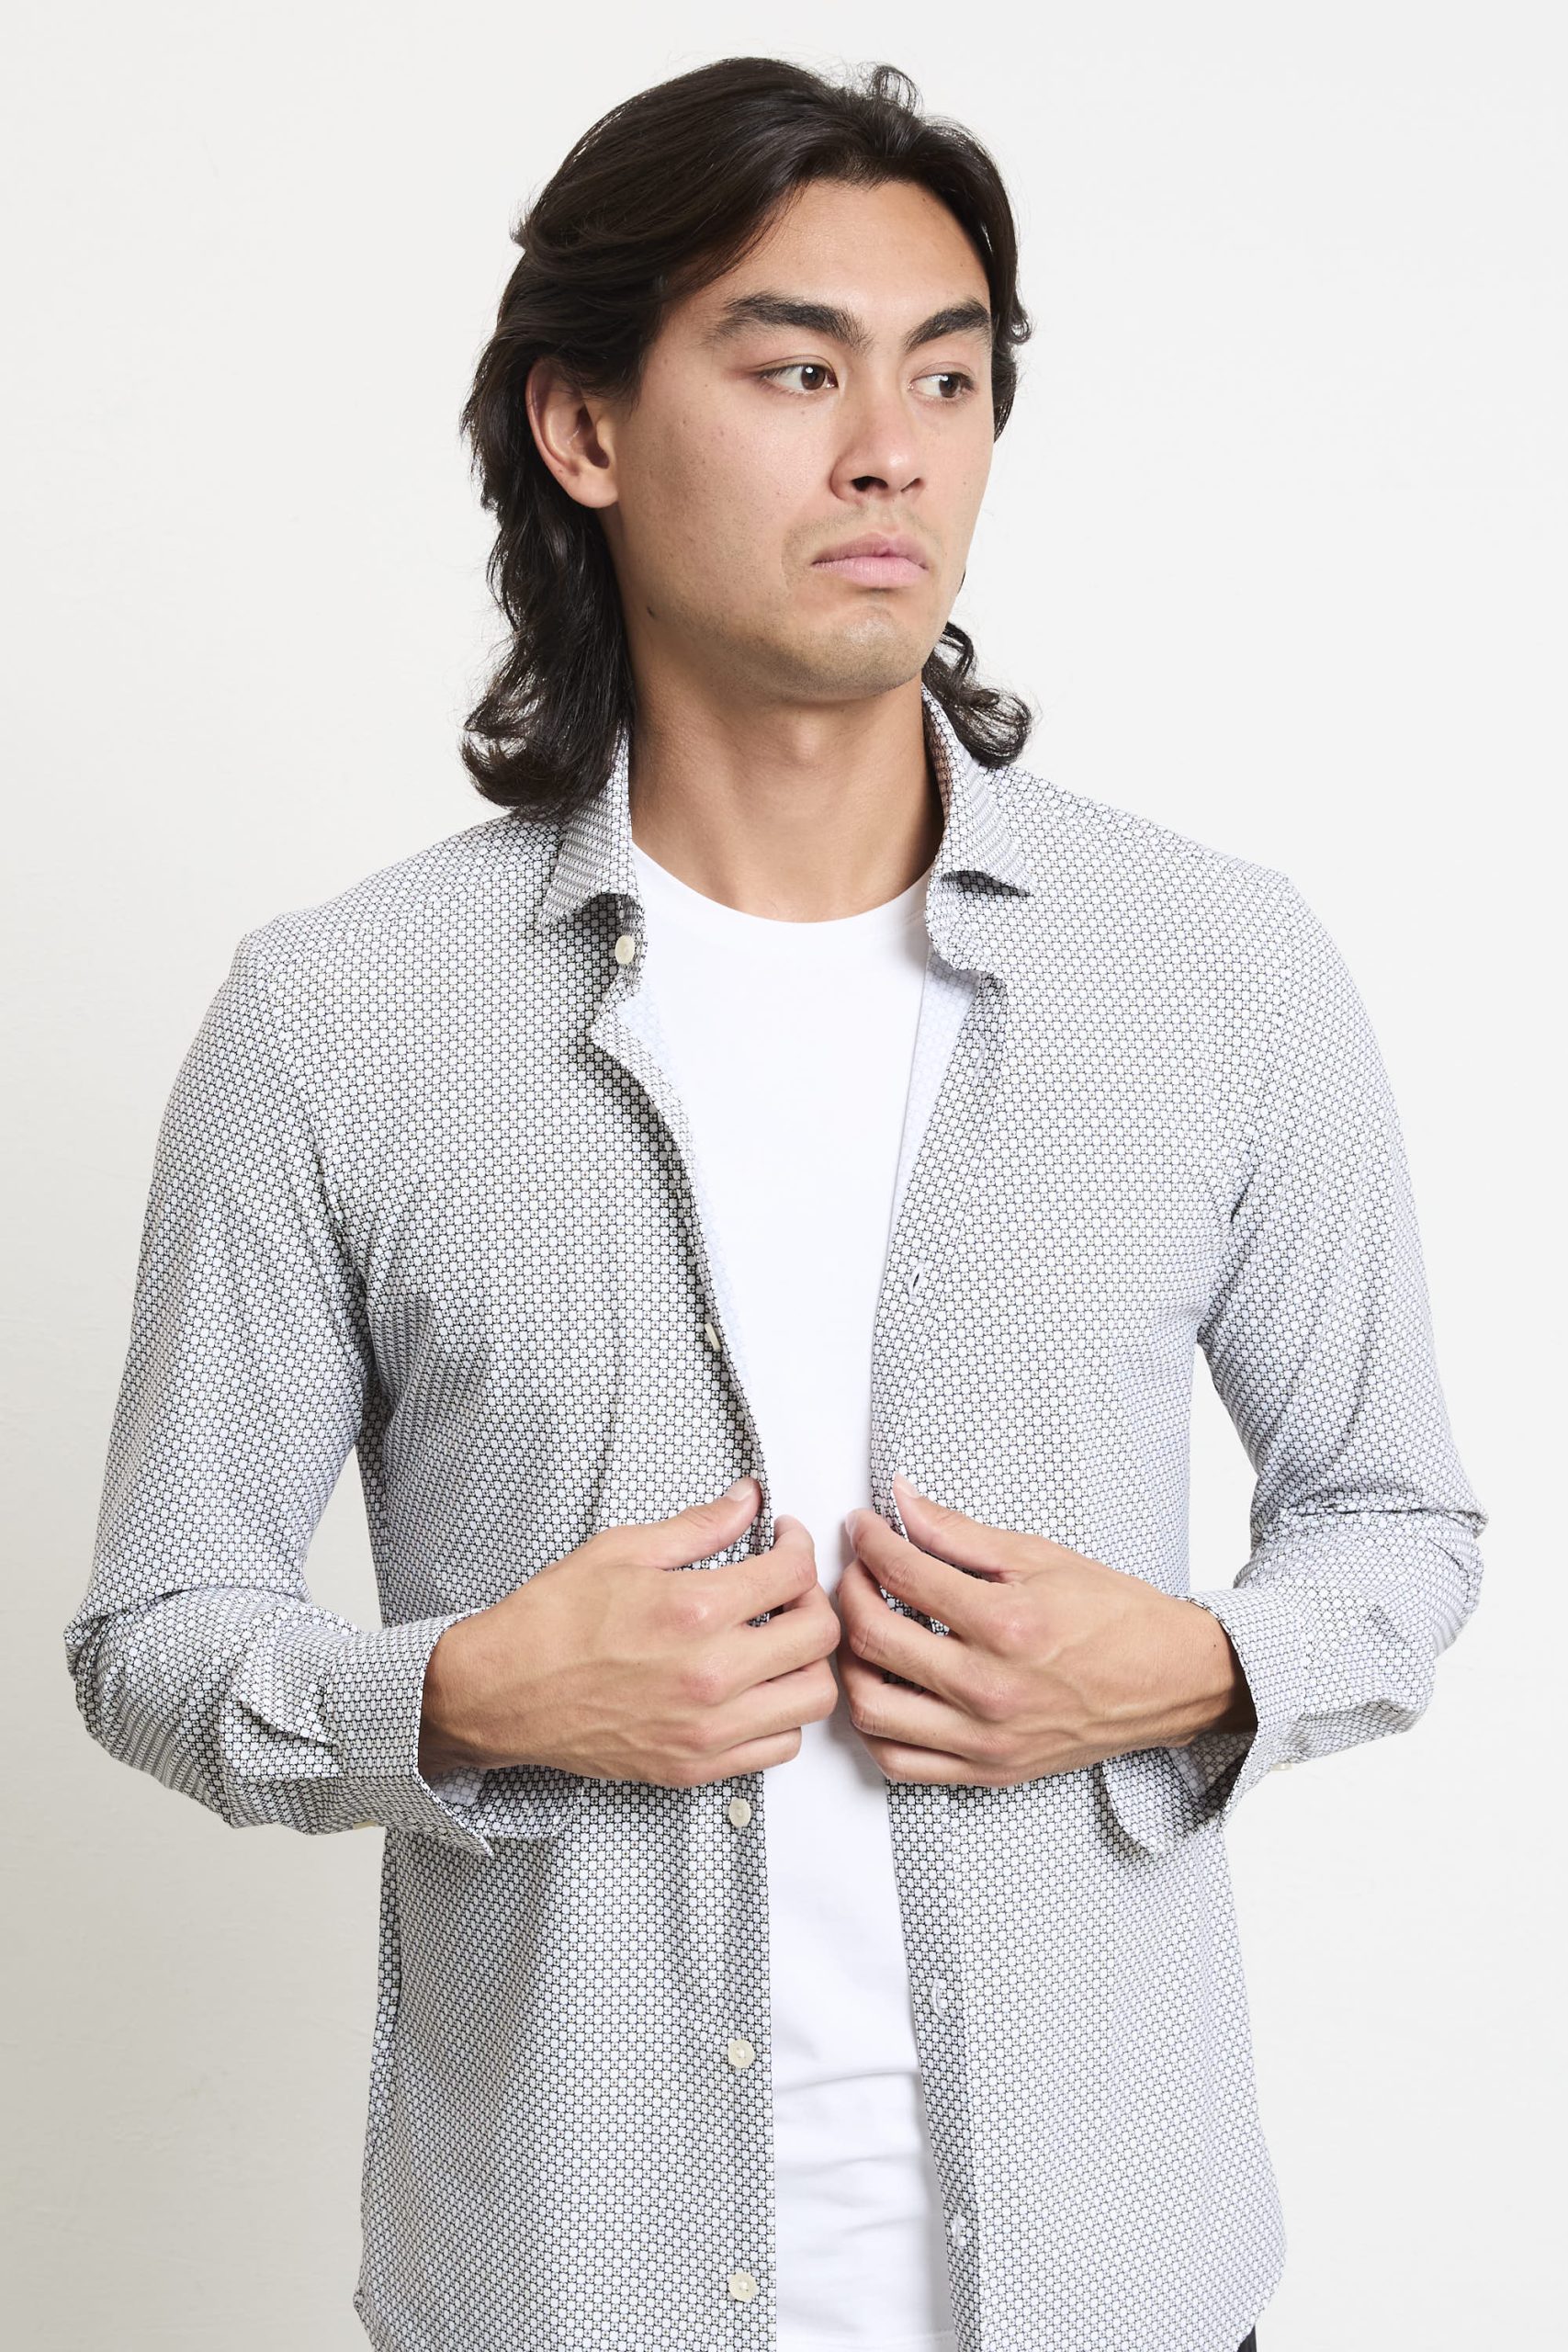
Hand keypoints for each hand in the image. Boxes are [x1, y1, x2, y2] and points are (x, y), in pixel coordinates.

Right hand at [420, 1482, 840, 1789]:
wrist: (503, 1692)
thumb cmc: (552, 1621)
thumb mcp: (623, 1549)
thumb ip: (699, 1525)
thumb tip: (748, 1499)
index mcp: (696, 1611)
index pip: (794, 1573)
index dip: (798, 1545)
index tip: (783, 1540)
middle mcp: (713, 1674)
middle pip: (820, 1636)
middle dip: (814, 1599)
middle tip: (788, 1588)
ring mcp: (708, 1729)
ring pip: (814, 1699)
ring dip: (808, 1663)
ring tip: (779, 1642)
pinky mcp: (697, 1767)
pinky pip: (780, 1748)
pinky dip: (784, 1715)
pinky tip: (758, 1688)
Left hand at [836, 1475, 1254, 1788]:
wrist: (1170, 1680)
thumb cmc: (1114, 1617)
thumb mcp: (1038, 1556)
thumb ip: (958, 1532)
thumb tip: (900, 1500)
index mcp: (1008, 1624)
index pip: (903, 1575)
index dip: (869, 1541)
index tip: (862, 1527)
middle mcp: (991, 1687)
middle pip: (874, 1639)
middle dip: (849, 1592)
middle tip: (858, 1572)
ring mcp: (987, 1737)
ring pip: (872, 1708)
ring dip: (852, 1663)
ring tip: (866, 1631)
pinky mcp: (988, 1770)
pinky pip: (899, 1761)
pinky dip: (875, 1725)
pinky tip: (884, 1687)